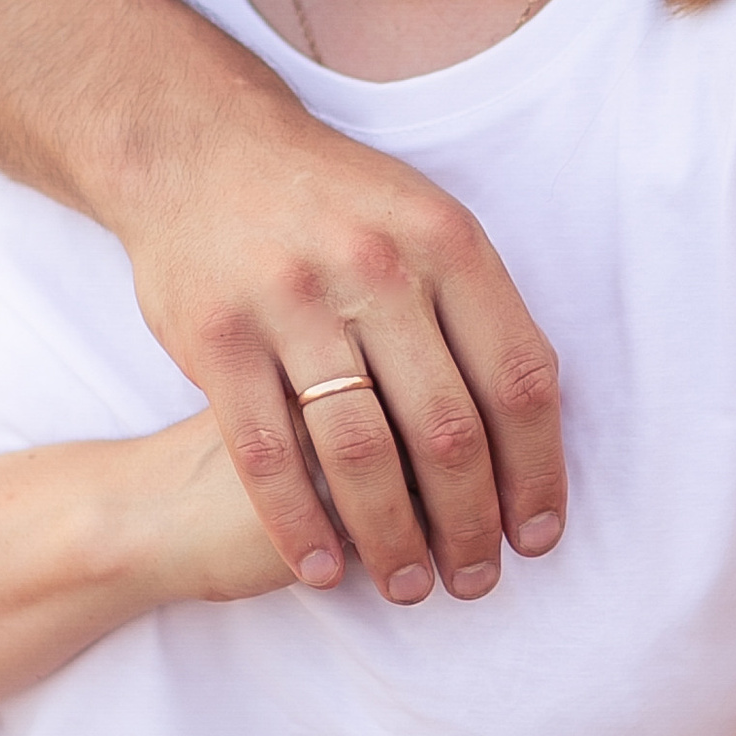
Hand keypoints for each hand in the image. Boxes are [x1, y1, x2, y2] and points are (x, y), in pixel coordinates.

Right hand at [119, 107, 567, 610]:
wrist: (197, 148)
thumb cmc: (334, 204)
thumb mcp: (423, 221)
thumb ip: (478, 312)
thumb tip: (535, 432)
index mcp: (446, 241)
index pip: (517, 378)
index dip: (537, 470)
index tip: (538, 535)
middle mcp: (375, 268)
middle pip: (445, 428)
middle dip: (470, 522)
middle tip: (477, 580)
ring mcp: (291, 300)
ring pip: (359, 452)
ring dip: (392, 538)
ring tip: (411, 587)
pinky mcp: (217, 335)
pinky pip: (266, 453)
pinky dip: (298, 523)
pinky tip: (321, 569)